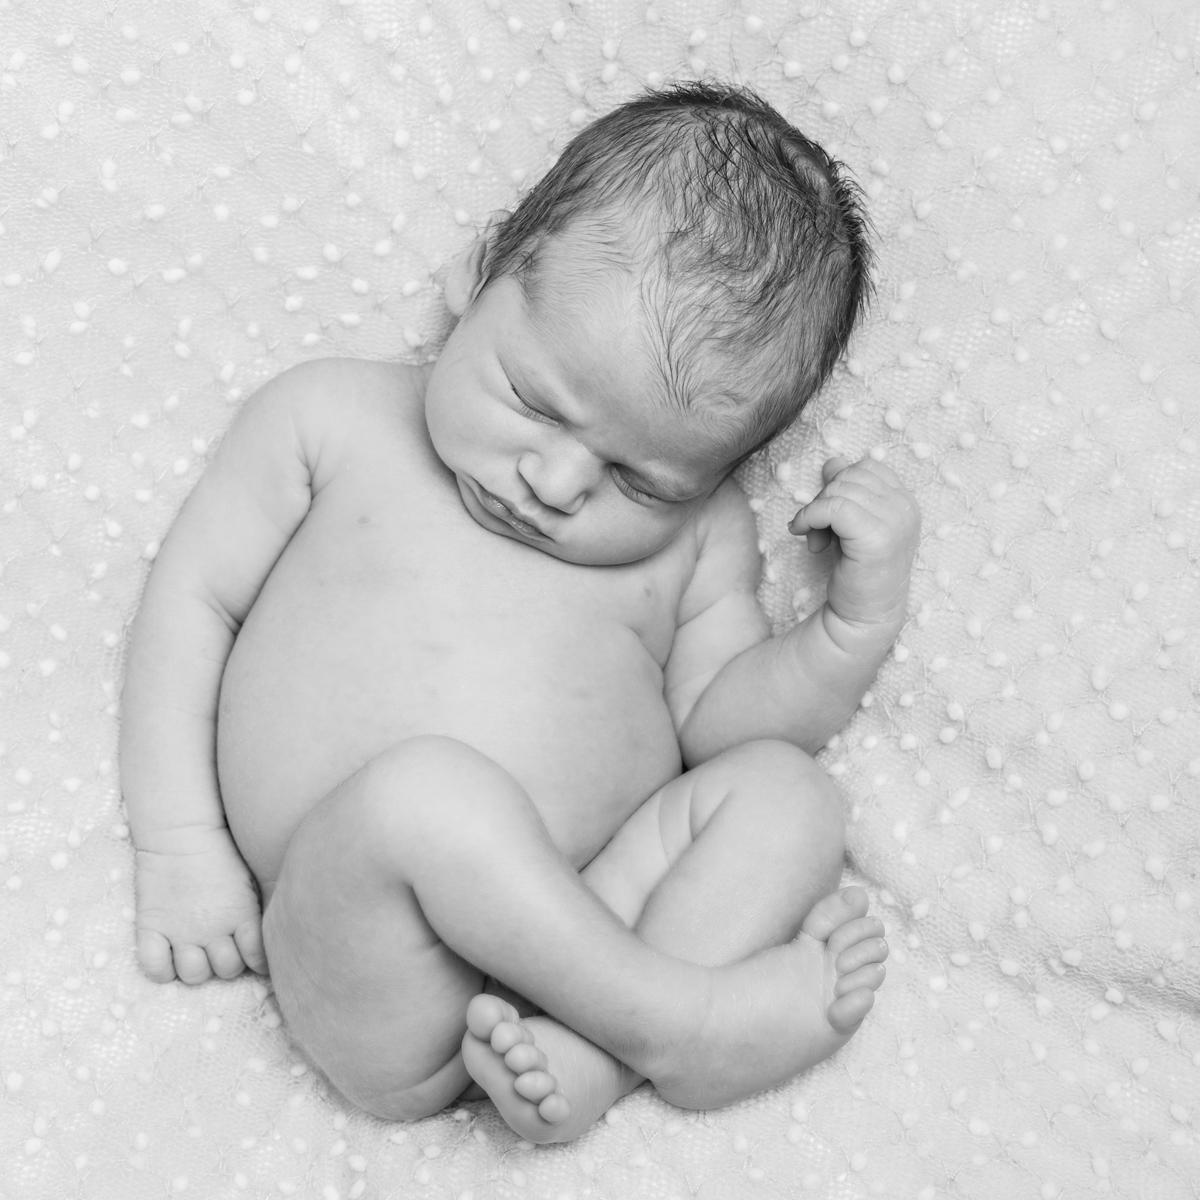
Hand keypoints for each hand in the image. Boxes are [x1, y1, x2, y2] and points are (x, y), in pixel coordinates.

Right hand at [134, 824, 266, 984]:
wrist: (182, 831)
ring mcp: (181, 930)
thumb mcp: (251, 878)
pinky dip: (162, 969)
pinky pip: (155, 968)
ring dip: (198, 968)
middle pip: (226, 970)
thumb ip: (258, 909)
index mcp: (242, 914)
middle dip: (228, 963)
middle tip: (222, 948)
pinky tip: (168, 956)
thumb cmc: (222, 851)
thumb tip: (277, 928)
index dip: (258, 961)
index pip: (256, 957)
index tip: (254, 957)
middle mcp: (213, 928)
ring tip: (197, 952)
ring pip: (194, 975)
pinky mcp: (152, 927)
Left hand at [788, 456, 920, 630]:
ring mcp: (896, 521)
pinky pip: (833, 507)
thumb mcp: (850, 524)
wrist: (862, 617)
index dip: (839, 486)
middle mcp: (906, 507)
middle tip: (818, 531)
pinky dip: (811, 517)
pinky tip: (806, 537)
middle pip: (850, 475)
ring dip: (816, 512)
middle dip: (824, 499)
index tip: (829, 517)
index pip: (866, 467)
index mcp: (905, 501)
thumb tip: (833, 461)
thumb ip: (846, 491)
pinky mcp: (877, 537)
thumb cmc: (855, 571)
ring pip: (839, 489)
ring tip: (817, 540)